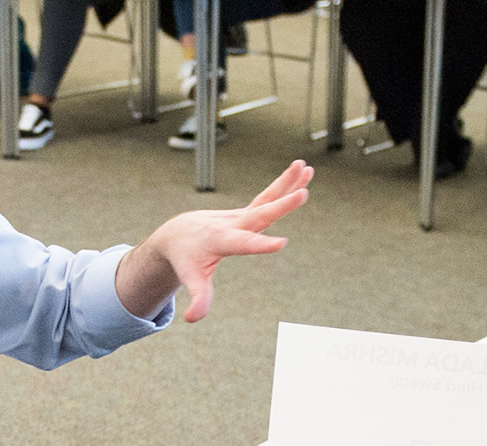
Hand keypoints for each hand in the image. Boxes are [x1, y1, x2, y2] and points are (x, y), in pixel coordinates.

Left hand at [129, 160, 311, 321]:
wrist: (179, 233)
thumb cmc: (186, 258)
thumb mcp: (190, 278)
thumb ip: (198, 298)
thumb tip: (192, 319)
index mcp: (221, 240)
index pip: (243, 243)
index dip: (261, 244)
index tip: (282, 243)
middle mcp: (233, 223)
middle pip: (261, 213)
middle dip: (282, 205)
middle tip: (303, 194)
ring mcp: (242, 215)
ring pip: (267, 197)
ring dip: (287, 182)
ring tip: (307, 168)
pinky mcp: (248, 211)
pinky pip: (269, 196)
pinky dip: (286, 183)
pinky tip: (304, 172)